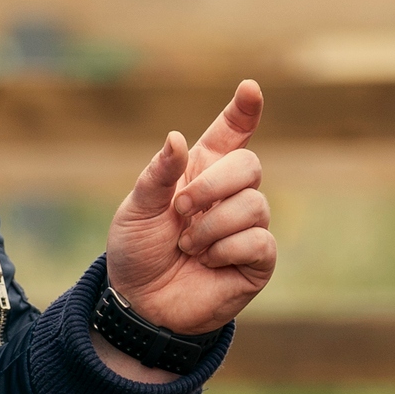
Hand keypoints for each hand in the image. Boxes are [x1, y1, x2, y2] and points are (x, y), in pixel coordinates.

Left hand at [104, 80, 274, 346]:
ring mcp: (247, 226)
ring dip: (212, 226)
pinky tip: (208, 262)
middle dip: (212, 185)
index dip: (243, 110)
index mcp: (200, 172)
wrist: (142, 304)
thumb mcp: (136, 210)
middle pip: (249, 164)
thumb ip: (157, 175)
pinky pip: (258, 240)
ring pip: (255, 204)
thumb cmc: (138, 252)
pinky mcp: (258, 260)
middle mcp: (229, 194)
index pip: (231, 133)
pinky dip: (225, 249)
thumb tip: (176, 138)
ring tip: (189, 246)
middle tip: (180, 211)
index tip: (249, 88)